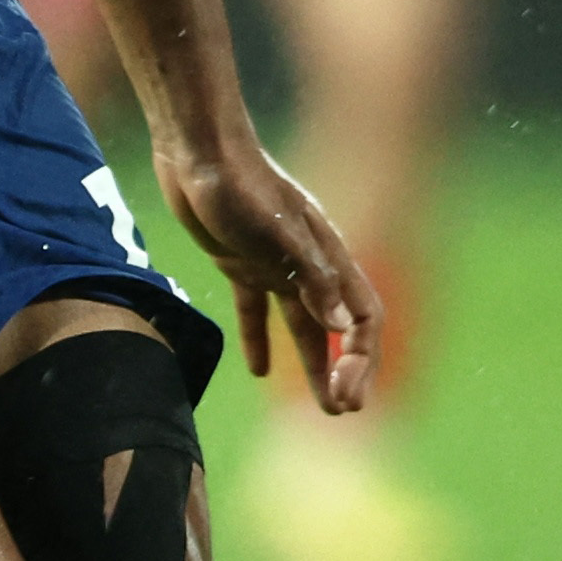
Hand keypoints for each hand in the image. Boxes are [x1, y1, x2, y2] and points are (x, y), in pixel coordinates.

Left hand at [160, 139, 382, 414]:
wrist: (197, 148)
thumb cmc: (240, 185)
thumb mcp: (277, 235)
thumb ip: (312, 279)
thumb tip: (344, 327)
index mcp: (329, 258)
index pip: (364, 318)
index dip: (360, 359)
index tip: (344, 395)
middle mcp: (309, 265)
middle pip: (340, 328)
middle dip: (347, 370)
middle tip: (341, 412)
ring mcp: (275, 264)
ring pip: (303, 326)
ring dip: (313, 364)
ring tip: (322, 406)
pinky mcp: (241, 262)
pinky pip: (258, 311)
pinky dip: (260, 340)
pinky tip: (258, 372)